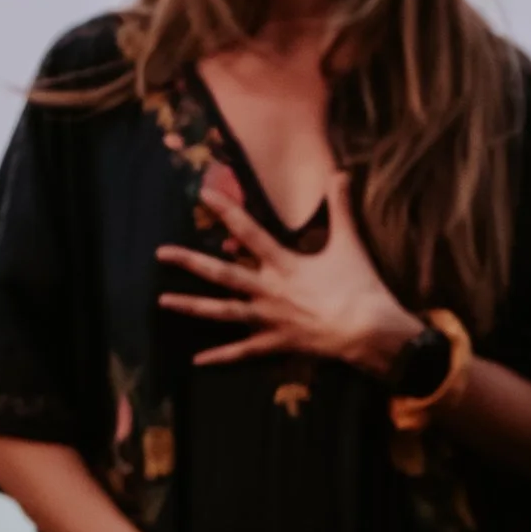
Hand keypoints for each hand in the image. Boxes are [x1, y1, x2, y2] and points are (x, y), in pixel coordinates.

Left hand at [156, 167, 419, 374]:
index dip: (226, 210)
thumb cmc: (360, 286)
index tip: (203, 194)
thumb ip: (341, 207)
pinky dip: (222, 356)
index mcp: (285, 263)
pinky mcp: (277, 343)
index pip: (249, 231)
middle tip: (161, 253)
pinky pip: (244, 351)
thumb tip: (341, 172)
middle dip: (190, 262)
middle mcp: (269, 290)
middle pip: (223, 274)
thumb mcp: (350, 242)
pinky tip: (198, 360)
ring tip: (163, 301)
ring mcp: (270, 319)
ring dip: (192, 307)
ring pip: (223, 312)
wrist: (369, 330)